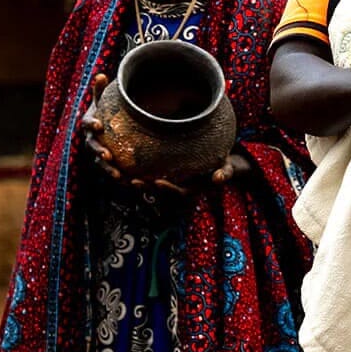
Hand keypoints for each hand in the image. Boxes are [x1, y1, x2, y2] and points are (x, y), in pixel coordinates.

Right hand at [80, 74, 122, 179]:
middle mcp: (90, 139)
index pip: (87, 124)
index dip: (92, 125)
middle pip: (91, 146)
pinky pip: (110, 170)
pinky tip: (129, 182)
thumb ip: (99, 91)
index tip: (99, 125)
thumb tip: (101, 74)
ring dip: (107, 169)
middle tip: (108, 155)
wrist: (102, 128)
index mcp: (89, 124)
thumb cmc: (103, 112)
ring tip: (118, 175)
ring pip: (99, 162)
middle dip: (98, 151)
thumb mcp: (101, 101)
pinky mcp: (105, 162)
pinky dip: (118, 176)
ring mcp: (96, 151)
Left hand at [120, 149, 252, 197]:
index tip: (157, 182)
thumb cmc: (222, 162)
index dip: (167, 189)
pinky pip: (148, 174)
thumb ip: (225, 172)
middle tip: (133, 182)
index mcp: (192, 187)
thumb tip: (220, 179)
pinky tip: (123, 164)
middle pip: (160, 189)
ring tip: (123, 175)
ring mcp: (170, 180)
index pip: (178, 192)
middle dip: (147, 187)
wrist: (217, 159)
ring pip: (150, 183)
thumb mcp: (227, 167)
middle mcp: (178, 185)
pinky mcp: (162, 172)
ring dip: (137, 181)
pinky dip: (136, 171)